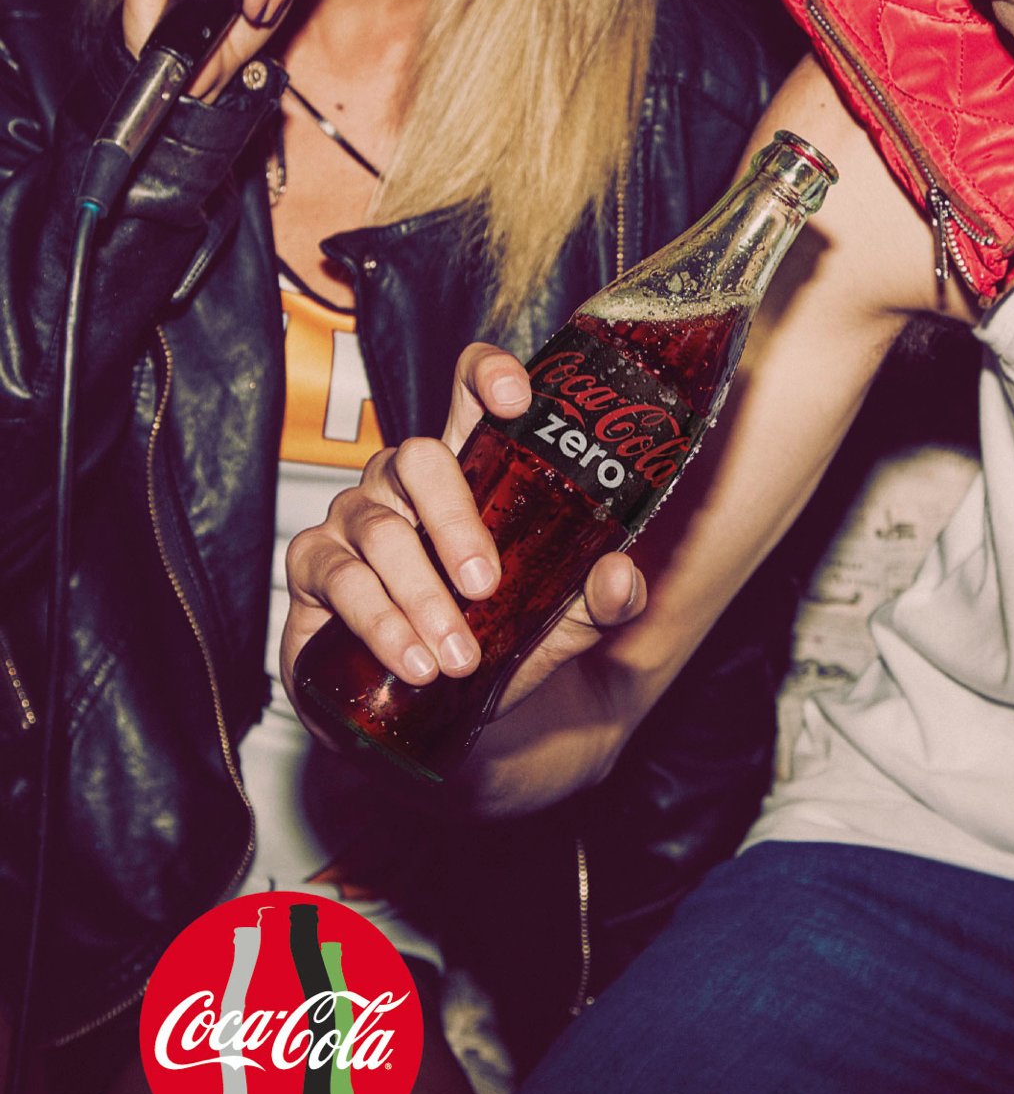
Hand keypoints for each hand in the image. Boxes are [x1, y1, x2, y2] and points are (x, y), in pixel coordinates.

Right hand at [281, 343, 645, 807]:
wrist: (428, 716)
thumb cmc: (491, 645)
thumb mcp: (556, 627)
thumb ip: (598, 603)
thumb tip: (621, 577)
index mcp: (469, 475)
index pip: (470, 398)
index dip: (486, 377)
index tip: (515, 398)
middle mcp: (405, 485)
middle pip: (419, 458)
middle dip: (454, 521)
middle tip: (486, 586)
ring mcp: (354, 520)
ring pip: (381, 531)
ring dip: (423, 599)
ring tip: (459, 657)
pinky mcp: (313, 566)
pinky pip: (340, 581)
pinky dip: (381, 624)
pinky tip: (414, 661)